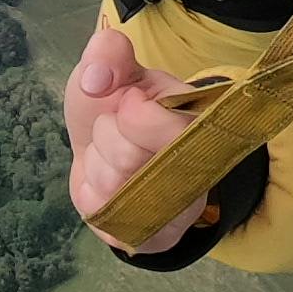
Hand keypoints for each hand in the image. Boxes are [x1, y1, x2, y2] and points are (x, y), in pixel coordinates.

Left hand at [63, 28, 202, 253]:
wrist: (105, 149)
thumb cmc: (115, 106)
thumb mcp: (114, 68)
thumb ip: (108, 54)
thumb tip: (95, 78)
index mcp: (202, 123)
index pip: (172, 130)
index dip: (134, 114)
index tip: (128, 101)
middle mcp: (200, 172)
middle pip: (129, 159)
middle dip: (106, 136)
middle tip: (116, 129)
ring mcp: (178, 211)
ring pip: (112, 188)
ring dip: (96, 164)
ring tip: (110, 155)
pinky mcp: (152, 238)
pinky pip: (103, 215)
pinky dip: (90, 194)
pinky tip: (105, 184)